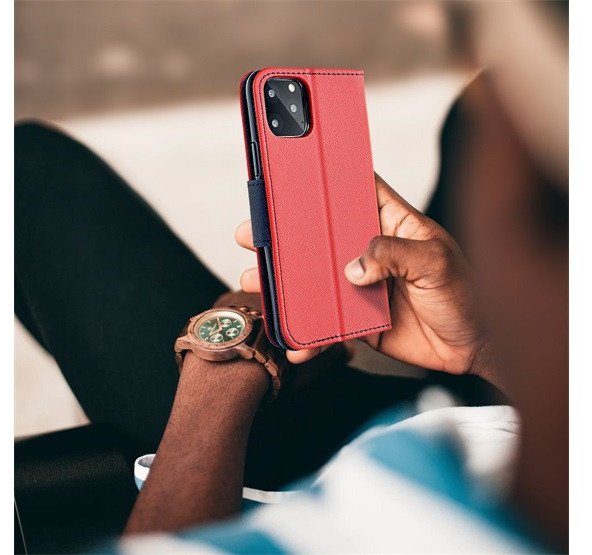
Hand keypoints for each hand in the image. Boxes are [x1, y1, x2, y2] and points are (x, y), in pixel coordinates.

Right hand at [236, 173, 483, 374]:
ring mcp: (361, 284)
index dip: (325, 181)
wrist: (474, 347)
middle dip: (285, 235)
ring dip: (286, 282)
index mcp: (391, 223)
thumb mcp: (436, 262)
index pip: (354, 191)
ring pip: (315, 278)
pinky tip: (293, 340)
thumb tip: (353, 267)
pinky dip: (308, 331)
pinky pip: (326, 321)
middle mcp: (371, 250)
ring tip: (255, 282)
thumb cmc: (469, 295)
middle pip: (321, 236)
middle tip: (253, 234)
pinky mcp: (358, 316)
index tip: (290, 175)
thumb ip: (394, 254)